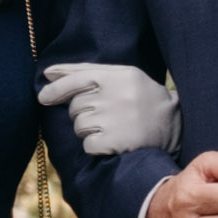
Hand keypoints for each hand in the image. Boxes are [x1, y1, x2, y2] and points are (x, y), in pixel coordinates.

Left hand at [41, 59, 180, 159]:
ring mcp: (114, 121)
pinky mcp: (115, 144)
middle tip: (106, 114)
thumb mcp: (121, 76)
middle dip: (83, 112)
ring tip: (113, 126)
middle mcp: (115, 97)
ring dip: (89, 130)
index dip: (56, 89)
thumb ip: (85, 71)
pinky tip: (113, 140)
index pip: (76, 80)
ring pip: (79, 127)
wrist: (174, 126)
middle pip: (75, 107)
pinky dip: (95, 146)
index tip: (43, 96)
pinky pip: (87, 145)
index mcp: (116, 77)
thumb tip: (48, 74)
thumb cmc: (141, 97)